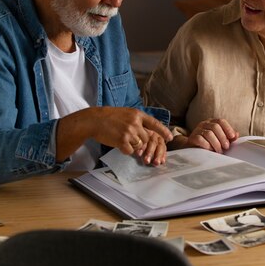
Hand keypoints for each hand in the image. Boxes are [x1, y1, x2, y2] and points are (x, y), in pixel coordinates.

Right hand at [56, 106, 172, 161]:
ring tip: (121, 138)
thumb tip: (146, 131)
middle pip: (146, 138)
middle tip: (129, 138)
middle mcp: (135, 122)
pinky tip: (117, 143)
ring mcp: (129, 132)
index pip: (154, 123)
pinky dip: (125, 150)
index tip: (169, 138)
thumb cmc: (109, 117)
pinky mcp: (122, 141)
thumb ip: (137, 121)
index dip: (163, 131)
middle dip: (140, 141)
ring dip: (132, 146)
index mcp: (137, 114)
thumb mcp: (126, 113)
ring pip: (139, 145)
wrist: (94, 120)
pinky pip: (129, 151)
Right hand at [185, 118, 238, 152]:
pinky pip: (200, 139)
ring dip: (216, 143)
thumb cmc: (210, 144)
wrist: (194, 149)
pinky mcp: (192, 138)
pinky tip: (210, 150)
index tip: (233, 137)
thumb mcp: (220, 139)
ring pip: (209, 133)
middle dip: (223, 137)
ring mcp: (197, 130)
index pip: (221, 121)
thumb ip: (228, 137)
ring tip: (219, 151)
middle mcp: (204, 124)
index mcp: (212, 122)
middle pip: (215, 126)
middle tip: (226, 147)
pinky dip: (207, 145)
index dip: (228, 128)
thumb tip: (236, 134)